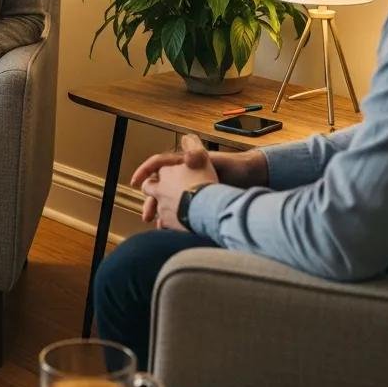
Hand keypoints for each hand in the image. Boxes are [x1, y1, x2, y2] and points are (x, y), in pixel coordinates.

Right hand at [131, 139, 268, 217]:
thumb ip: (199, 156)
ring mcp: (189, 189)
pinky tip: (170, 230)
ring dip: (159, 212)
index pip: (158, 163)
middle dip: (151, 201)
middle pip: (159, 187)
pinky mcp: (196, 202)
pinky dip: (172, 221)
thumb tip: (191, 156)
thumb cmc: (235, 167)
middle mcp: (184, 175)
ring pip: (167, 201)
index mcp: (184, 162)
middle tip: (147, 216)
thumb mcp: (216, 159)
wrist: (251, 178)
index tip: (136, 182)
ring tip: (157, 225)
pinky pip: (178, 212)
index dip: (145, 170)